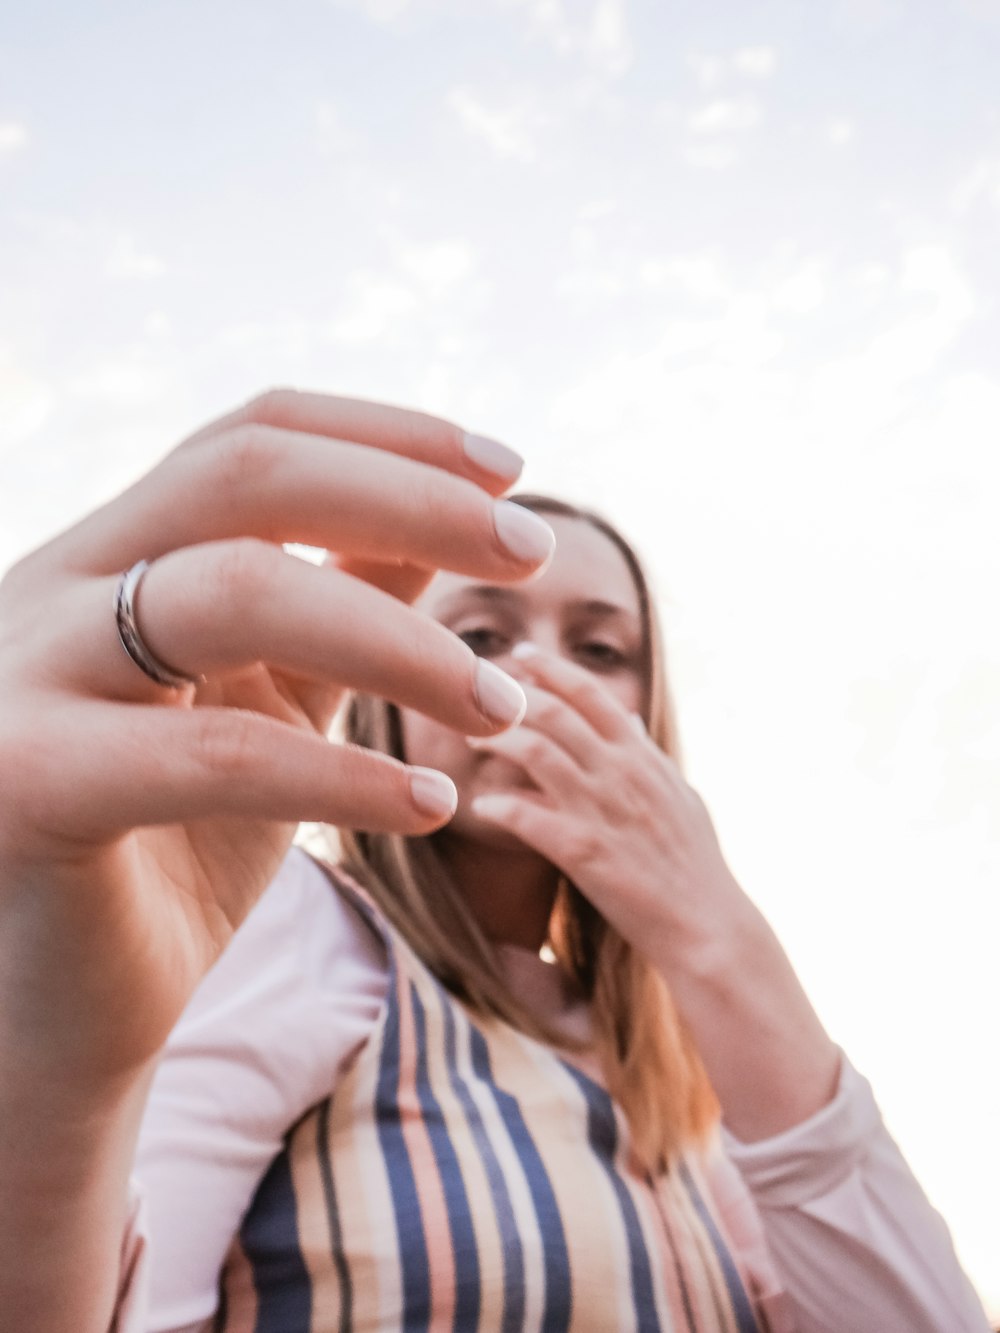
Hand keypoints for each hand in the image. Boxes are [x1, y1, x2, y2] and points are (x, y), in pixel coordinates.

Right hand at [0, 389, 552, 1081]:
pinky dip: (345, 775)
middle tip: (531, 552)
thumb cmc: (169, 854)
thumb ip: (340, 608)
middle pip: (242, 478)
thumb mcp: (270, 707)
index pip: (254, 436)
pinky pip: (215, 753)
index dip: (390, 436)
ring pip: (235, 593)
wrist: (54, 1016)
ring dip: (402, 643)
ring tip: (500, 706)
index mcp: (112, 556)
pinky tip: (433, 804)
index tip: (511, 471)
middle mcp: (53, 587)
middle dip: (411, 499)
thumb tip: (448, 523)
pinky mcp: (23, 784)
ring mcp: (24, 676)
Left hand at [468, 643, 747, 965]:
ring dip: (496, 741)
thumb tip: (628, 716)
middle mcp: (620, 772)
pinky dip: (498, 805)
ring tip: (474, 743)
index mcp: (642, 757)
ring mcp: (601, 809)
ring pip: (534, 751)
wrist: (707, 925)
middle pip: (553, 712)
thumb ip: (648, 754)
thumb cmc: (694, 864)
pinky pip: (525, 815)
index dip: (552, 668)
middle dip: (509, 698)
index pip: (592, 693)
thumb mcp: (680, 796)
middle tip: (479, 700)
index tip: (520, 654)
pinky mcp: (583, 851)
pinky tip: (482, 806)